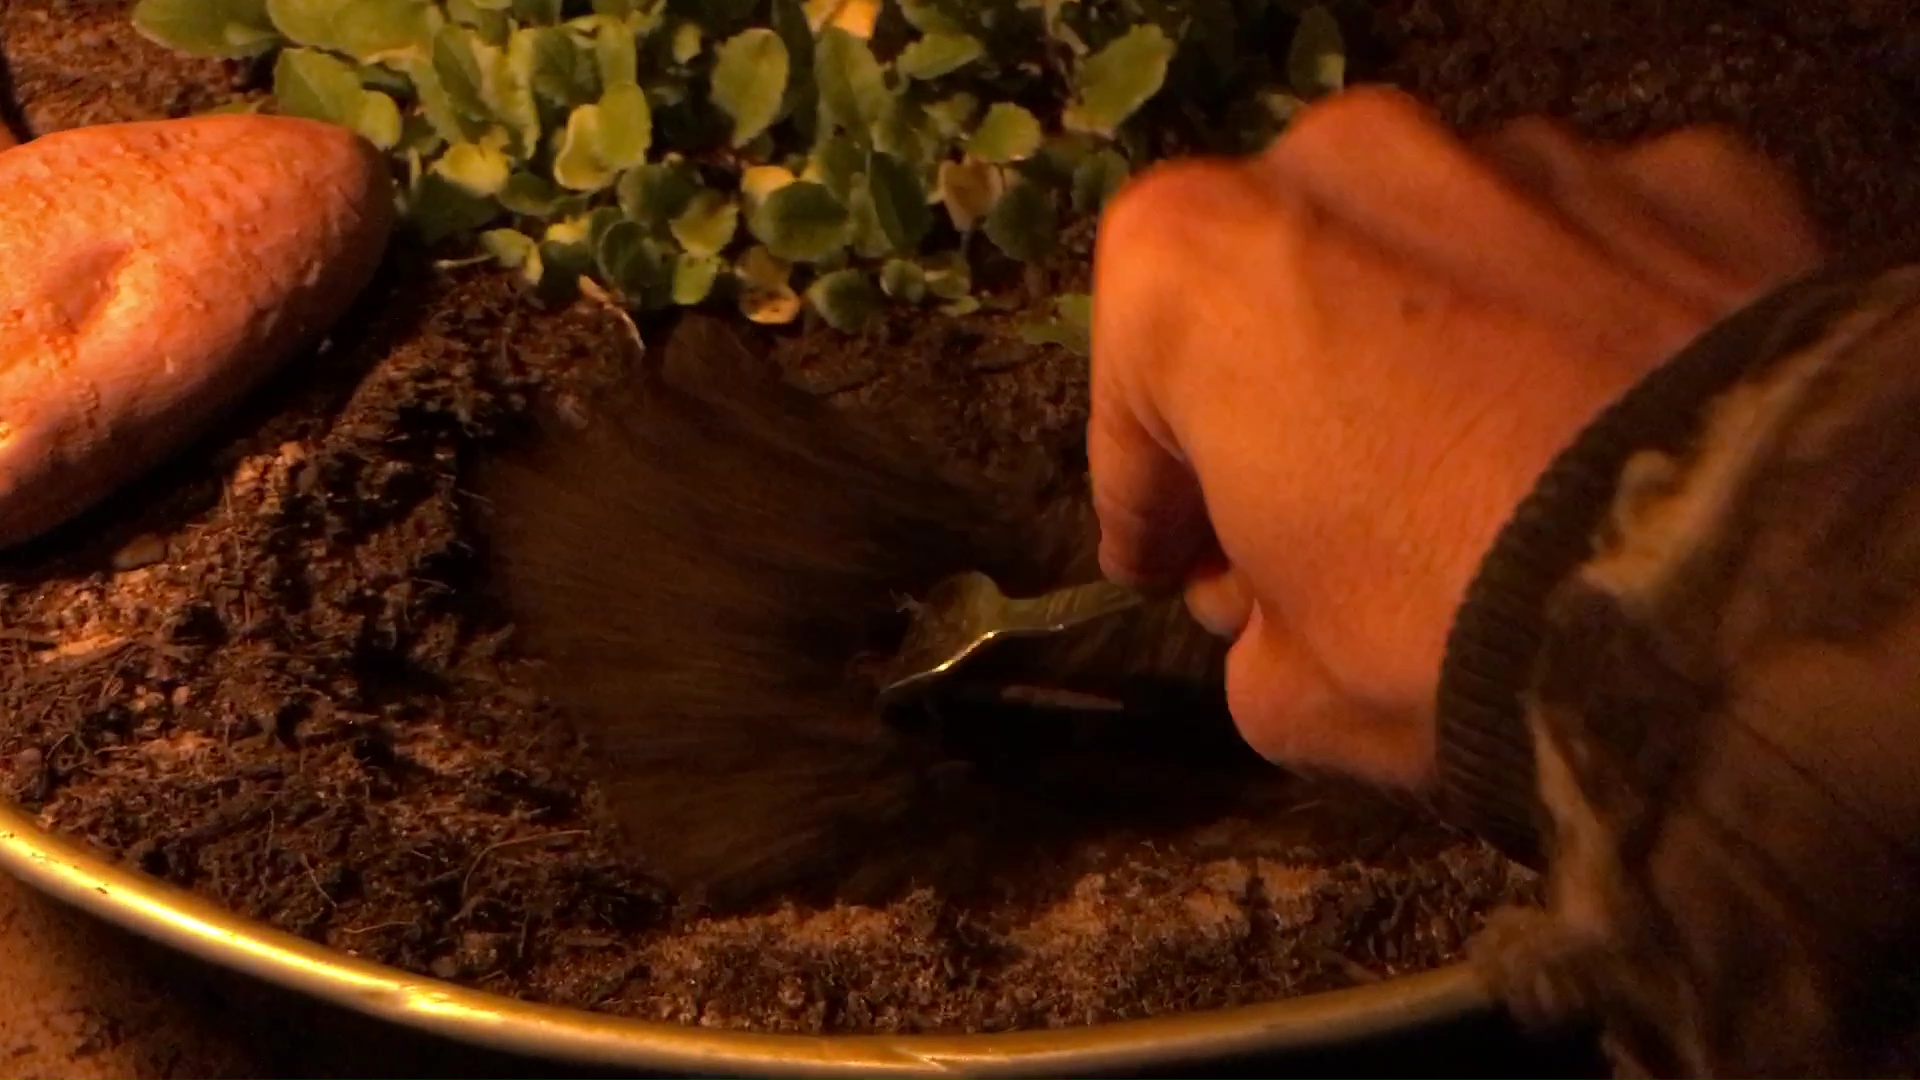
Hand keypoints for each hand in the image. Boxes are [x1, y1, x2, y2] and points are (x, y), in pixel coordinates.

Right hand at [1087, 86, 1822, 789]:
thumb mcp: (1290, 693)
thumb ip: (1251, 631)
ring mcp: (1527, 159)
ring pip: (1438, 260)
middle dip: (1285, 401)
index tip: (1175, 564)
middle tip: (1320, 522)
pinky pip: (1595, 255)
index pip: (1134, 396)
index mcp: (1204, 267)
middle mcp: (1349, 167)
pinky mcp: (1689, 183)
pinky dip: (1581, 325)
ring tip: (1482, 473)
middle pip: (1282, 297)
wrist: (1738, 596)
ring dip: (1430, 346)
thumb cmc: (1451, 631)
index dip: (1150, 500)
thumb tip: (1281, 606)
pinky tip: (1603, 428)